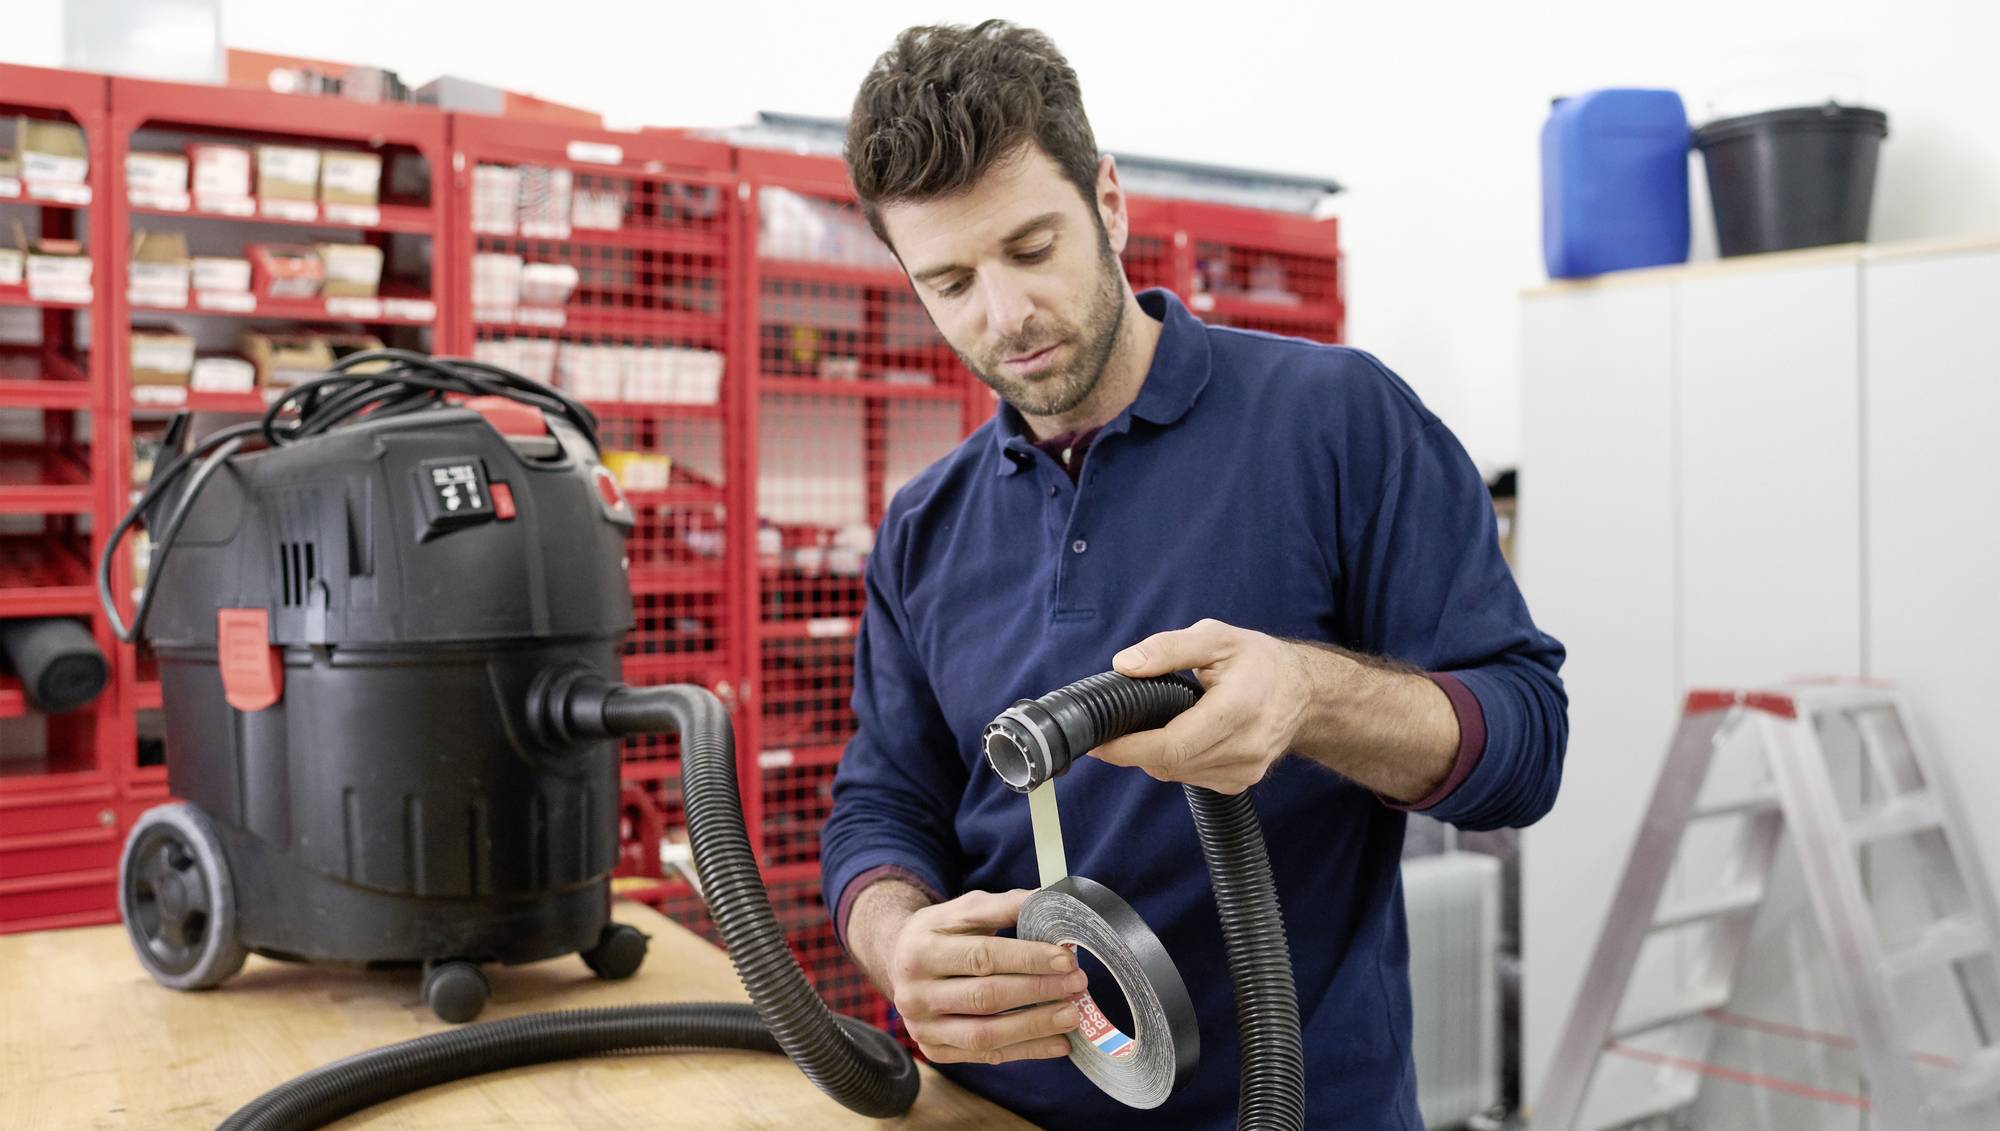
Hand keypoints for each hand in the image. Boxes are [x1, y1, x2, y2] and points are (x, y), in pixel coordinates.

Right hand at [883, 889, 1086, 1064]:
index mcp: (921, 950)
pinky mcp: (935, 1050)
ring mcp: (923, 1027)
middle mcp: (915, 993)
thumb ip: (1004, 906)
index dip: (1027, 959)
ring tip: (1072, 1015)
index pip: (982, 956)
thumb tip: (1052, 901)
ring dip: (1035, 1026)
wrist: (898, 962)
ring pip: (985, 1033)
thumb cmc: (941, 932)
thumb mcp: (964, 909)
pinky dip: (1027, 1050)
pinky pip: (986, 1055)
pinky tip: (1059, 1043)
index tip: (1066, 959)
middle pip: (985, 997)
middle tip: (1077, 985)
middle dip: (1037, 991)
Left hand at [1091, 618, 1322, 793]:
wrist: (1306, 693)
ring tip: (1147, 727)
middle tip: (1110, 732)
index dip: (1130, 748)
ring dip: (1154, 756)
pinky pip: (1193, 778)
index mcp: (1239, 708)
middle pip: (1171, 763)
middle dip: (1134, 751)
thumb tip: (1125, 665)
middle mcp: (1246, 746)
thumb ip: (1168, 648)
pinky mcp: (1242, 781)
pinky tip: (1178, 737)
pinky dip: (1176, 761)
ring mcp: (1246, 769)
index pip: (1174, 744)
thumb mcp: (1215, 637)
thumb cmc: (1259, 661)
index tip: (1100, 742)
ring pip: (1178, 774)